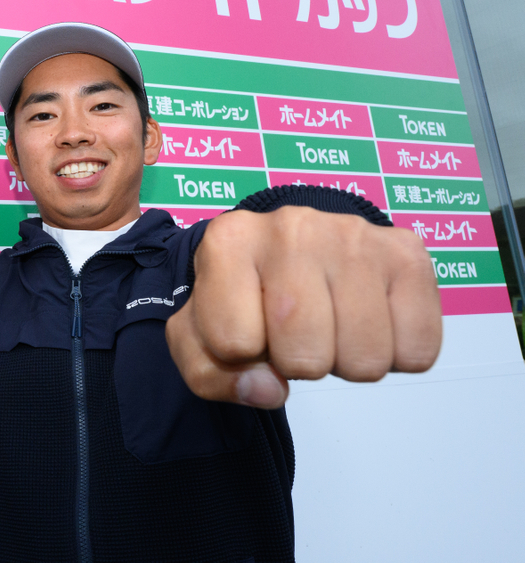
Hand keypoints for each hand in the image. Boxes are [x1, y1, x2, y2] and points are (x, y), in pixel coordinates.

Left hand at [166, 206, 441, 409]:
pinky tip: (368, 319)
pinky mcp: (407, 253)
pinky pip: (417, 349)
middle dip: (297, 363)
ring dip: (347, 359)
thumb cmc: (243, 296)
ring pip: (365, 359)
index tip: (245, 327)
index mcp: (229, 241)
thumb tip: (269, 390)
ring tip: (329, 322)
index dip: (238, 356)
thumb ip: (210, 375)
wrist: (288, 250)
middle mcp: (291, 227)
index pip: (234, 342)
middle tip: (293, 330)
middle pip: (306, 357)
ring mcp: (354, 236)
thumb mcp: (200, 336)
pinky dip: (395, 353)